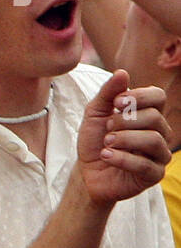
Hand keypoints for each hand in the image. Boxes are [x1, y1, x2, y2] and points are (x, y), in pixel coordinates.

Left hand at [76, 70, 170, 205]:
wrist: (87, 172)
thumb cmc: (95, 141)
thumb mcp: (95, 114)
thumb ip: (107, 93)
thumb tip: (122, 72)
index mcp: (149, 114)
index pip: (158, 96)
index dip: (138, 97)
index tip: (116, 103)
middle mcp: (160, 132)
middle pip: (154, 117)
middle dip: (124, 121)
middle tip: (107, 129)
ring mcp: (160, 155)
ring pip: (153, 139)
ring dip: (123, 139)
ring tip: (106, 143)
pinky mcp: (154, 175)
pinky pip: (145, 164)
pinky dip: (121, 158)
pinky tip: (106, 156)